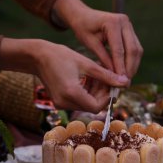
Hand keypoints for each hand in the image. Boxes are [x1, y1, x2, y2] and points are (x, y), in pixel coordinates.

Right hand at [0, 38, 128, 112]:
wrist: (37, 56)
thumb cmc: (61, 56)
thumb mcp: (86, 63)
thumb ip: (106, 75)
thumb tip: (124, 82)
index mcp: (71, 92)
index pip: (96, 106)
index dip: (107, 98)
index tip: (112, 85)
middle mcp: (64, 102)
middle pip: (91, 106)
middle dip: (102, 94)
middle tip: (106, 78)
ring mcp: (60, 104)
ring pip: (85, 104)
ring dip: (94, 93)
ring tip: (97, 76)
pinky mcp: (59, 102)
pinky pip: (77, 102)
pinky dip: (86, 93)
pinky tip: (87, 79)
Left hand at [52, 0, 142, 78]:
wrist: (83, 15)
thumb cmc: (83, 29)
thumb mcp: (90, 44)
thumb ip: (103, 58)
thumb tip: (114, 75)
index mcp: (113, 23)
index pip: (119, 50)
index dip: (120, 67)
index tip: (119, 81)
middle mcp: (124, 22)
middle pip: (133, 50)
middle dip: (130, 68)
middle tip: (126, 83)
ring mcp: (129, 25)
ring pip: (137, 49)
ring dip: (133, 65)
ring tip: (126, 80)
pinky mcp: (130, 30)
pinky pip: (135, 47)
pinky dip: (132, 60)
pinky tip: (126, 71)